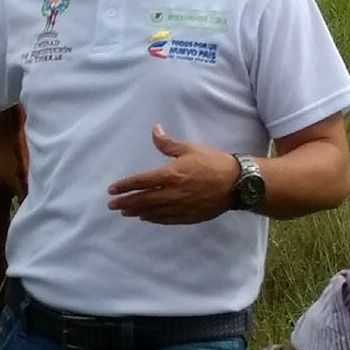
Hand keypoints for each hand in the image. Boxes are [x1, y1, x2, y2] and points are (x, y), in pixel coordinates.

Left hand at [107, 125, 237, 223]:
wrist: (237, 183)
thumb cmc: (213, 162)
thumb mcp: (190, 149)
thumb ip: (168, 143)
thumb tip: (154, 130)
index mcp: (170, 175)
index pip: (141, 182)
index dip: (125, 186)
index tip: (112, 190)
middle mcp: (172, 193)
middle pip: (143, 200)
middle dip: (126, 203)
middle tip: (112, 205)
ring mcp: (180, 207)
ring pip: (153, 212)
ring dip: (136, 212)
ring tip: (125, 212)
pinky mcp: (189, 216)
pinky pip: (166, 219)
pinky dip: (153, 219)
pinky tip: (145, 218)